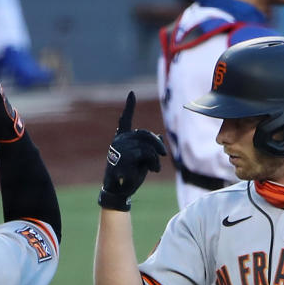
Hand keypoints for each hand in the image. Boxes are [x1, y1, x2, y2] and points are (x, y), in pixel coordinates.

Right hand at [98, 91, 166, 210]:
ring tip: (155, 169)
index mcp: (122, 139)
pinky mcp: (123, 157)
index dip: (129, 107)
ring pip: (147, 146)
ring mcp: (120, 148)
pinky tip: (152, 171)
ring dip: (155, 158)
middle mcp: (119, 141)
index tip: (131, 94)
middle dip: (157, 144)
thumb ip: (149, 148)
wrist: (120, 191)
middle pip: (144, 134)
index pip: (125, 120)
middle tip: (164, 155)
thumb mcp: (143, 160)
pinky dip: (153, 163)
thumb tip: (160, 137)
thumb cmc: (131, 175)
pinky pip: (146, 154)